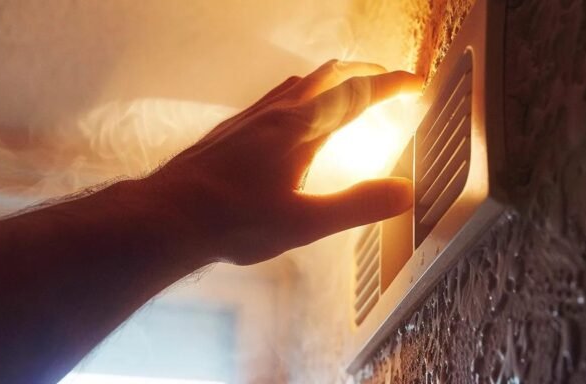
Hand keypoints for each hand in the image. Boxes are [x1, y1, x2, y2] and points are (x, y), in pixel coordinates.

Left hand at [116, 60, 422, 264]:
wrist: (169, 215)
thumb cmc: (233, 221)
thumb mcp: (304, 223)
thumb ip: (356, 205)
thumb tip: (406, 192)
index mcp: (302, 130)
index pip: (357, 95)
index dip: (391, 85)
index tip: (416, 81)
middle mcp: (278, 114)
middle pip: (329, 76)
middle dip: (364, 73)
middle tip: (387, 79)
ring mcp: (252, 119)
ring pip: (300, 83)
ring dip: (331, 80)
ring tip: (346, 88)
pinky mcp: (232, 130)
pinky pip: (276, 98)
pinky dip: (301, 94)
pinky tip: (289, 115)